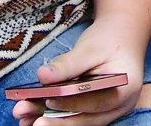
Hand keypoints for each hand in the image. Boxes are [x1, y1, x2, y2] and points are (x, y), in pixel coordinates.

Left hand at [12, 16, 145, 125]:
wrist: (121, 35)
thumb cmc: (109, 39)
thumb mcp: (89, 47)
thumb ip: (67, 63)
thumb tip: (42, 76)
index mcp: (125, 89)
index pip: (96, 102)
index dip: (72, 103)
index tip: (48, 100)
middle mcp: (120, 106)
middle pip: (86, 119)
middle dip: (56, 120)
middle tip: (32, 121)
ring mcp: (109, 111)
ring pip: (78, 121)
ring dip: (51, 120)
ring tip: (25, 119)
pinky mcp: (95, 110)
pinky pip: (75, 116)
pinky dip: (55, 115)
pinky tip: (33, 116)